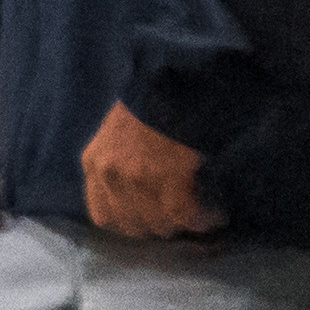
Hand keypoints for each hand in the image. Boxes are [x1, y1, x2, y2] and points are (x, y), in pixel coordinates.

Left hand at [82, 100, 223, 242]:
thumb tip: (136, 199)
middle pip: (133, 225)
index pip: (104, 216)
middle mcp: (109, 175)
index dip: (130, 223)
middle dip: (159, 226)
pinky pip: (185, 214)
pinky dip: (202, 220)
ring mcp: (137, 178)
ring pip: (160, 224)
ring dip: (183, 225)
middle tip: (182, 219)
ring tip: (202, 218)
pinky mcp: (168, 176)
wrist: (172, 84)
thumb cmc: (148, 105)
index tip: (151, 221)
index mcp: (93, 163)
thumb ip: (116, 164)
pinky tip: (215, 217)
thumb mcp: (115, 134)